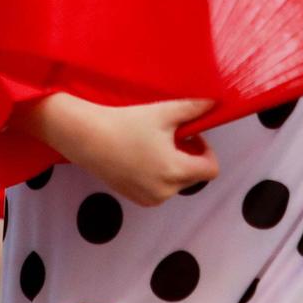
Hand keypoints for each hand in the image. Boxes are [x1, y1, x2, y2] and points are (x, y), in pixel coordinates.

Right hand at [18, 94, 218, 205]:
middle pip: (194, 176)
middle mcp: (165, 191)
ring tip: (153, 145)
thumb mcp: (163, 112)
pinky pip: (159, 189)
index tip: (192, 135)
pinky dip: (158, 175)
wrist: (87, 138)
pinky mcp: (135, 199)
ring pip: (176, 183)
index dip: (207, 151)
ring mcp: (149, 199)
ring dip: (173, 166)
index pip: (211, 170)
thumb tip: (215, 102)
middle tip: (171, 135)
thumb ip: (194, 108)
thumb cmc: (126, 123)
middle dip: (188, 156)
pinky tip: (140, 156)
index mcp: (175, 171)